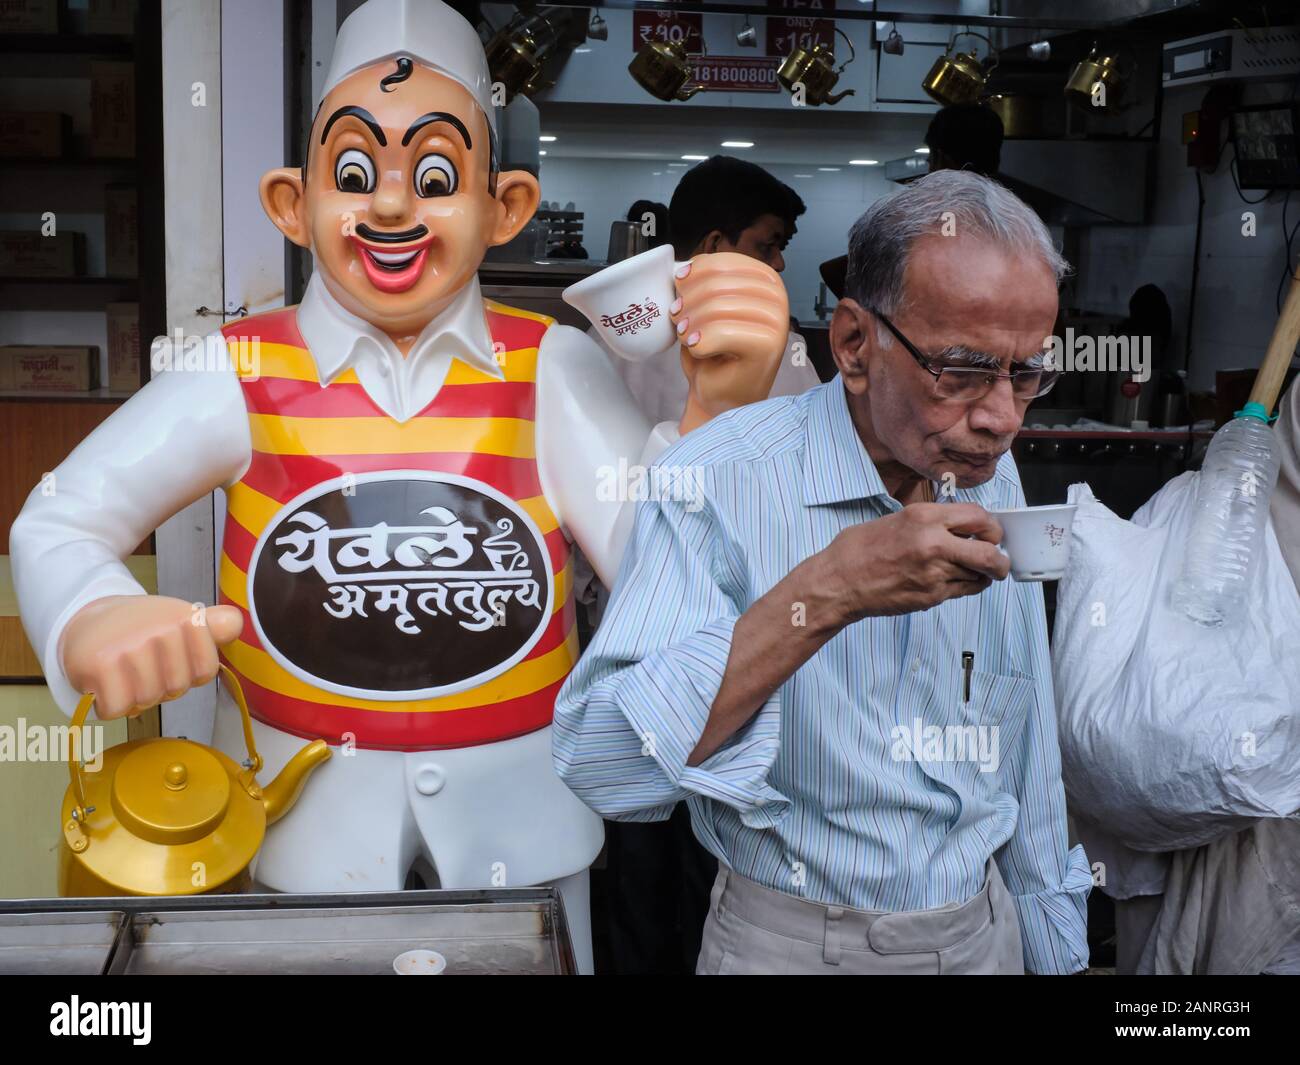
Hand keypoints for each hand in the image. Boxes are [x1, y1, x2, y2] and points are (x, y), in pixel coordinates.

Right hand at [60, 595, 243, 718]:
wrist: (87, 619)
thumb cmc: (141, 628)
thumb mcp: (180, 620)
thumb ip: (213, 627)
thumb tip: (236, 623)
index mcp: (187, 618)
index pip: (205, 673)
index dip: (187, 674)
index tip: (171, 657)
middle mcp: (160, 629)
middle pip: (175, 689)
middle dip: (159, 686)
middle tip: (142, 665)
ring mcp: (129, 646)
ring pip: (146, 700)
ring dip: (133, 696)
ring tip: (123, 672)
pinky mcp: (99, 664)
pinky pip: (116, 708)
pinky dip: (109, 706)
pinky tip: (105, 684)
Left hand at [670, 252, 789, 432]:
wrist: (722, 394)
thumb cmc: (715, 351)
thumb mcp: (706, 307)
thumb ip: (702, 283)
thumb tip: (682, 271)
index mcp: (766, 280)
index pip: (723, 262)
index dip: (694, 274)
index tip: (679, 290)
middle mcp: (777, 297)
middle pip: (717, 284)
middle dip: (688, 301)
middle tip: (679, 320)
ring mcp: (777, 322)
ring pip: (717, 308)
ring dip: (691, 323)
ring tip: (687, 336)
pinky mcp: (769, 346)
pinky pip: (721, 333)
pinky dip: (700, 342)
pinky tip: (697, 349)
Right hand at [820, 502, 1009, 620]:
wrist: (838, 581)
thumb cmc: (859, 550)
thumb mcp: (897, 519)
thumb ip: (932, 522)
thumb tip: (962, 526)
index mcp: (923, 516)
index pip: (980, 517)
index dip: (991, 526)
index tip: (990, 532)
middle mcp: (932, 543)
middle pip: (990, 552)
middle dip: (1000, 557)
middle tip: (997, 558)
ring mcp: (933, 572)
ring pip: (980, 575)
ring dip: (982, 574)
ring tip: (970, 570)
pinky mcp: (930, 596)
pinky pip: (963, 591)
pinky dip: (965, 587)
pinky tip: (952, 581)